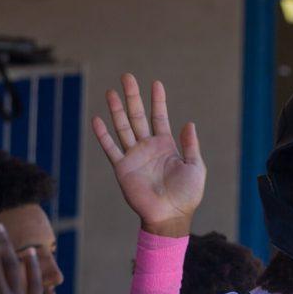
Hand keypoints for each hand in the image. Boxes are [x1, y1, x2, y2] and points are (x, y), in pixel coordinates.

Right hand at [92, 74, 204, 237]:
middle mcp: (148, 147)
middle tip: (127, 77)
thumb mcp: (195, 167)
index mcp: (166, 145)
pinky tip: (97, 120)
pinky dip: (103, 135)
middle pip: (138, 116)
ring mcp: (134, 156)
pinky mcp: (123, 168)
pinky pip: (111, 149)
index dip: (158, 101)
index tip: (156, 83)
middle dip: (133, 97)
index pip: (160, 117)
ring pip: (123, 127)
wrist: (170, 216)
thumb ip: (191, 145)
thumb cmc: (186, 195)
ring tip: (111, 92)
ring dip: (117, 110)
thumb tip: (189, 123)